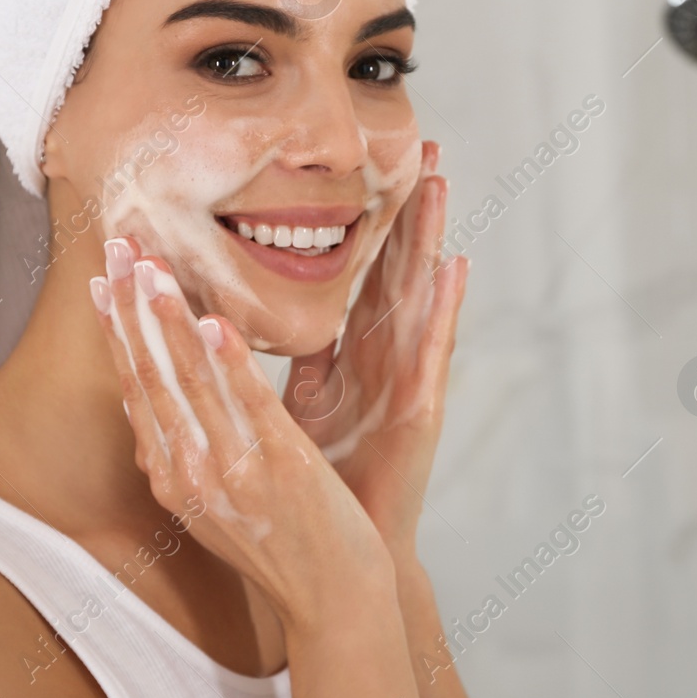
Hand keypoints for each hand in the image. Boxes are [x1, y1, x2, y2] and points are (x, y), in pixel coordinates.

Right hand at [91, 236, 393, 624]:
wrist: (332, 597)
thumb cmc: (277, 544)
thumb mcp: (210, 505)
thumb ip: (178, 456)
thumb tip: (142, 407)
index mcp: (172, 477)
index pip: (133, 389)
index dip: (116, 331)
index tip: (102, 280)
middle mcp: (189, 474)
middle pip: (149, 376)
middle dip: (130, 308)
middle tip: (116, 246)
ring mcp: (231, 470)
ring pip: (188, 383)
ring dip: (166, 320)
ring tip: (152, 268)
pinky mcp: (279, 465)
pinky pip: (247, 403)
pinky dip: (227, 361)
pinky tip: (212, 321)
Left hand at [284, 140, 469, 553]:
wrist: (345, 552)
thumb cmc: (323, 481)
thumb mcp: (296, 405)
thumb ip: (289, 357)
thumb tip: (239, 311)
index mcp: (352, 353)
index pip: (361, 270)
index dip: (368, 217)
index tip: (371, 163)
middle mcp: (385, 357)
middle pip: (397, 266)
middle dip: (410, 208)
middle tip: (424, 146)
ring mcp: (408, 378)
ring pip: (421, 293)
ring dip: (434, 238)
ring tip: (442, 182)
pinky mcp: (423, 408)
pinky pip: (434, 349)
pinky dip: (447, 308)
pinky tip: (457, 266)